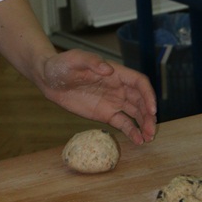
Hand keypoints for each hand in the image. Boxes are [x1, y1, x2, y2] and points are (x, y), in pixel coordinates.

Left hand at [40, 49, 155, 144]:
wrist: (49, 79)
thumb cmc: (61, 65)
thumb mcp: (74, 60)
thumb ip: (91, 62)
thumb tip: (109, 69)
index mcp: (115, 73)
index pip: (139, 83)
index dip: (148, 95)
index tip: (152, 110)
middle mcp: (118, 87)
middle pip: (141, 100)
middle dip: (149, 115)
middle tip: (151, 130)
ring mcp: (113, 101)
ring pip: (135, 113)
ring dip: (144, 124)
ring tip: (149, 138)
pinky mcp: (106, 114)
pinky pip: (123, 123)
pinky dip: (132, 131)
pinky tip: (138, 141)